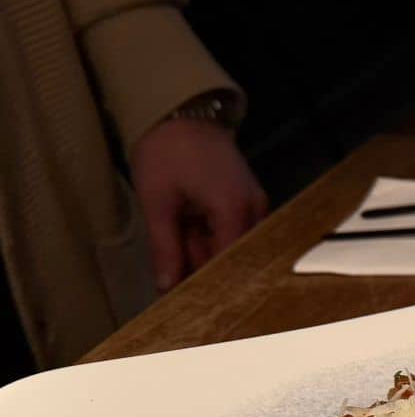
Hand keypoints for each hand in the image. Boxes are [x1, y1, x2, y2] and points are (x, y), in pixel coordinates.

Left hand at [130, 117, 268, 288]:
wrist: (182, 110)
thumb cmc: (168, 150)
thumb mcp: (157, 201)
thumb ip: (166, 248)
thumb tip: (167, 286)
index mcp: (234, 209)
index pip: (229, 263)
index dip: (211, 286)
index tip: (191, 305)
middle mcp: (254, 209)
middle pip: (235, 256)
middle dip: (205, 271)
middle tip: (176, 288)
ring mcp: (254, 203)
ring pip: (233, 245)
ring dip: (206, 253)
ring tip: (178, 256)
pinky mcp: (248, 198)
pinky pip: (233, 230)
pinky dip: (212, 238)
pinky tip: (189, 238)